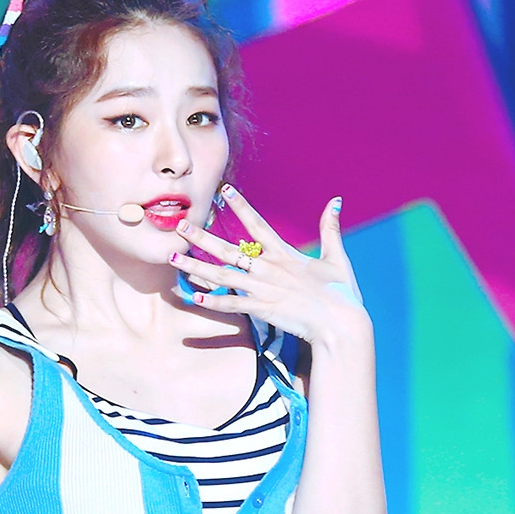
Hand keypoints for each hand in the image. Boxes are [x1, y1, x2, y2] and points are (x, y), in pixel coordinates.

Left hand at [170, 186, 368, 345]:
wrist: (341, 322)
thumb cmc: (341, 293)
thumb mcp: (337, 256)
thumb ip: (330, 228)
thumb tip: (335, 200)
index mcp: (284, 253)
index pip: (256, 224)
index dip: (239, 206)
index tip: (223, 191)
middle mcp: (268, 268)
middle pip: (228, 248)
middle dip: (201, 236)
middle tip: (179, 225)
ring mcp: (262, 289)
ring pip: (222, 275)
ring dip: (195, 266)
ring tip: (173, 257)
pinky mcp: (262, 309)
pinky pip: (231, 305)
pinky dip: (213, 301)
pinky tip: (193, 297)